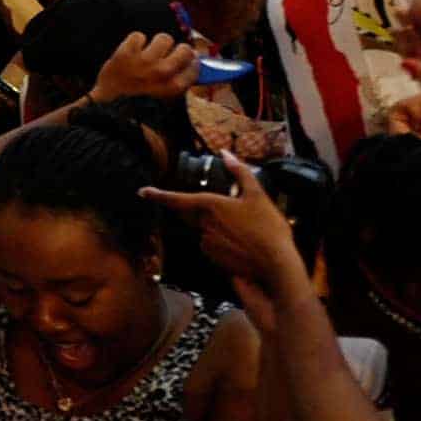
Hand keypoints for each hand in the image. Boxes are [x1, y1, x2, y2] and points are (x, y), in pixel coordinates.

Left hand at [92, 31, 199, 103]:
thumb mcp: (165, 100)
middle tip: (173, 52)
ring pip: (164, 38)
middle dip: (181, 50)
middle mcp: (162, 72)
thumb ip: (179, 84)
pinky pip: (139, 35)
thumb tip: (191, 66)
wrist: (111, 105)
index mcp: (174, 87)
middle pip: (184, 49)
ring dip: (159, 43)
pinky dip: (137, 41)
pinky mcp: (126, 53)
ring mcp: (144, 61)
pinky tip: (135, 49)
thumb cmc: (139, 104)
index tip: (190, 60)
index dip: (193, 62)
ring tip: (153, 50)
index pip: (195, 67)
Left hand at [139, 152, 307, 326]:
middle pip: (189, 214)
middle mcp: (202, 225)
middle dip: (197, 210)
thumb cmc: (269, 229)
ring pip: (201, 230)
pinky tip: (240, 243)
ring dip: (212, 227)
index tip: (143, 192)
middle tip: (226, 213)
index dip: (158, 194)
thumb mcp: (257, 195)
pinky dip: (220, 242)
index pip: (176, 199)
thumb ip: (240, 172)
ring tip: (242, 230)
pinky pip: (210, 245)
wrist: (277, 266)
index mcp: (209, 205)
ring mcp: (206, 243)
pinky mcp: (214, 260)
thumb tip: (226, 154)